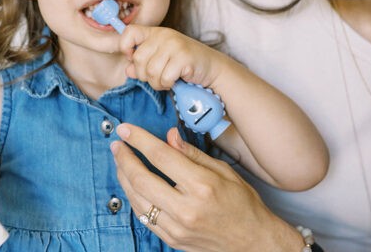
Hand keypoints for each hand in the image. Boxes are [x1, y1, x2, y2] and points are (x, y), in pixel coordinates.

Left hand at [111, 123, 305, 251]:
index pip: (161, 156)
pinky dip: (134, 199)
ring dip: (124, 179)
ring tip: (121, 163)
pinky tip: (132, 186)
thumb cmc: (243, 204)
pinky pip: (144, 217)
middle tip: (117, 144)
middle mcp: (186, 208)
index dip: (139, 140)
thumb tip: (169, 136)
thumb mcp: (224, 171)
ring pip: (137, 200)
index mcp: (202, 186)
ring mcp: (177, 227)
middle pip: (142, 178)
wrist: (253, 242)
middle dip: (124, 158)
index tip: (126, 129)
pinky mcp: (172, 239)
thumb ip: (193, 154)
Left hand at [119, 25, 224, 89]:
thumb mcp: (161, 60)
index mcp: (155, 33)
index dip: (125, 47)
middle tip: (157, 76)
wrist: (212, 68)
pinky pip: (164, 77)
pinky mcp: (183, 57)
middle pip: (138, 59)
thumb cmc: (185, 64)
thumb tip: (128, 69)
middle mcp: (163, 35)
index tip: (133, 59)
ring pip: (150, 71)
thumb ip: (143, 64)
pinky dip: (168, 84)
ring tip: (167, 80)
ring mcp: (174, 45)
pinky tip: (175, 81)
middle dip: (145, 75)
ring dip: (157, 82)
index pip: (129, 32)